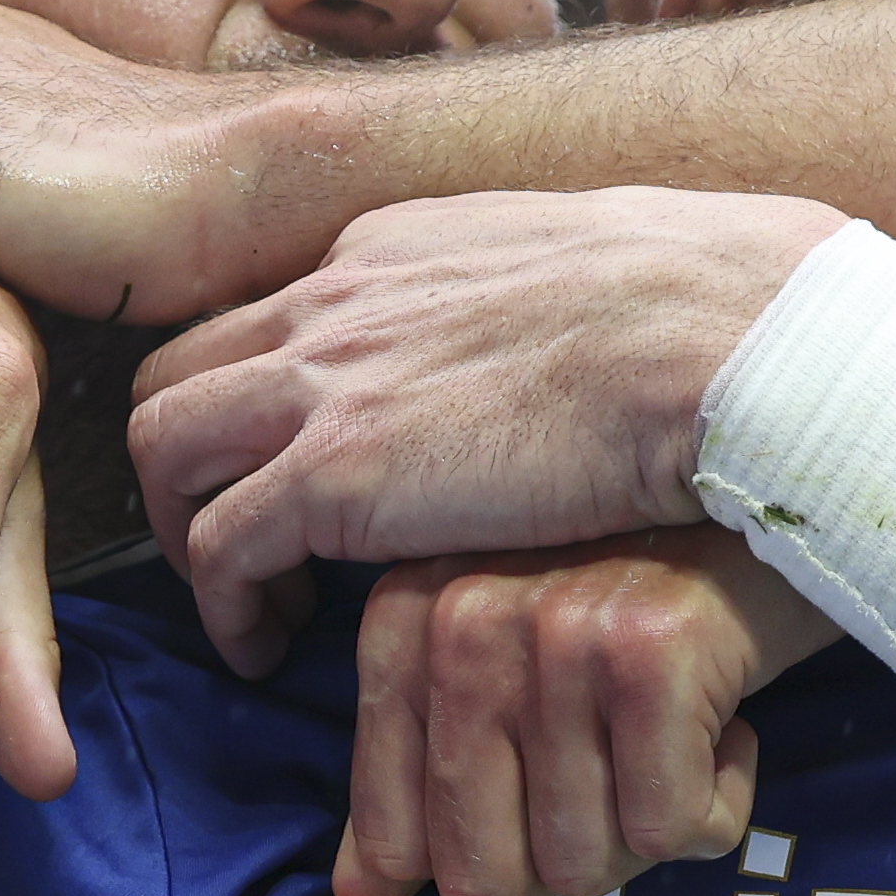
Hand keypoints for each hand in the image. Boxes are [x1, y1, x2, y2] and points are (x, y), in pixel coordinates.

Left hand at [128, 191, 842, 667]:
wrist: (728, 341)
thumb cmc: (710, 313)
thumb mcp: (588, 263)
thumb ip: (531, 300)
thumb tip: (565, 341)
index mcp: (395, 248)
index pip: (277, 317)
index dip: (271, 405)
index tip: (309, 475)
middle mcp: (334, 299)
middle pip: (183, 371)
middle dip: (190, 464)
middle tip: (242, 544)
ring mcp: (323, 382)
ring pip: (166, 448)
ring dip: (186, 534)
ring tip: (245, 606)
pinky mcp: (335, 477)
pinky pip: (218, 546)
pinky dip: (223, 604)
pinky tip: (267, 647)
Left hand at [342, 529, 831, 895]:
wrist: (775, 506)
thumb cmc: (634, 603)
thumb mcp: (500, 663)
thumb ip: (419, 774)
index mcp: (402, 622)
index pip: (399, 841)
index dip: (483, 860)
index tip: (542, 807)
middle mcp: (462, 622)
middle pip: (484, 879)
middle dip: (564, 865)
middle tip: (616, 789)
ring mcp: (554, 635)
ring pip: (582, 866)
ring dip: (644, 835)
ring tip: (669, 745)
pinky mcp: (650, 655)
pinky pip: (670, 832)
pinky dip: (716, 809)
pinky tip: (723, 733)